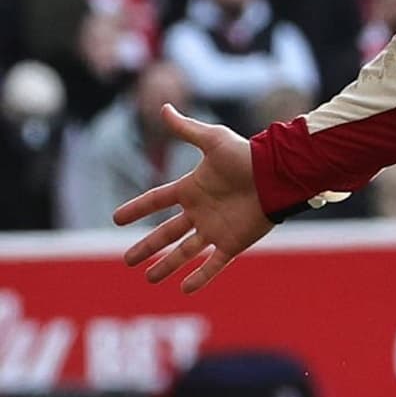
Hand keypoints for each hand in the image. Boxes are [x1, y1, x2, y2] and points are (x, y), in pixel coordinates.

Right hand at [114, 105, 271, 292]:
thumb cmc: (246, 156)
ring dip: (167, 265)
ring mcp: (215, 229)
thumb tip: (163, 107)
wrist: (276, 175)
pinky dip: (200, 277)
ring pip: (185, 252)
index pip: (157, 201)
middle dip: (147, 247)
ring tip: (149, 278)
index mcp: (191, 189)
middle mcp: (200, 211)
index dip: (137, 209)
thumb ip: (186, 129)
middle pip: (166, 233)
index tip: (116, 219)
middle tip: (127, 260)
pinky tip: (184, 289)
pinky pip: (214, 264)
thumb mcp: (212, 140)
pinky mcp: (233, 243)